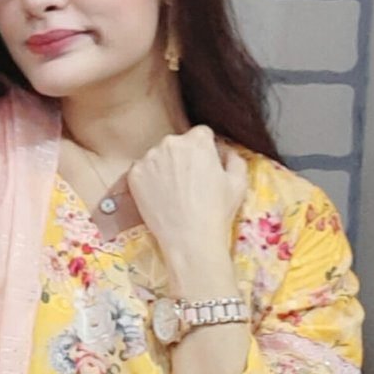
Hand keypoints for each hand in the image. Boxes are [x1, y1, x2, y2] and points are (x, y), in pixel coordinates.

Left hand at [126, 126, 248, 287]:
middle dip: (183, 158)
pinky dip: (148, 181)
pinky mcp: (134, 174)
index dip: (204, 151)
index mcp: (198, 140)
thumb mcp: (238, 182)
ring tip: (173, 193)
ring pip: (158, 157)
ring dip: (164, 168)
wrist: (190, 239)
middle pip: (177, 144)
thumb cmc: (217, 211)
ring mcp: (149, 158)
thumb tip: (224, 150)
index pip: (201, 134)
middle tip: (189, 183)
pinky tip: (160, 197)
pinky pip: (142, 171)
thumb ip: (234, 157)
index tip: (204, 167)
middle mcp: (171, 143)